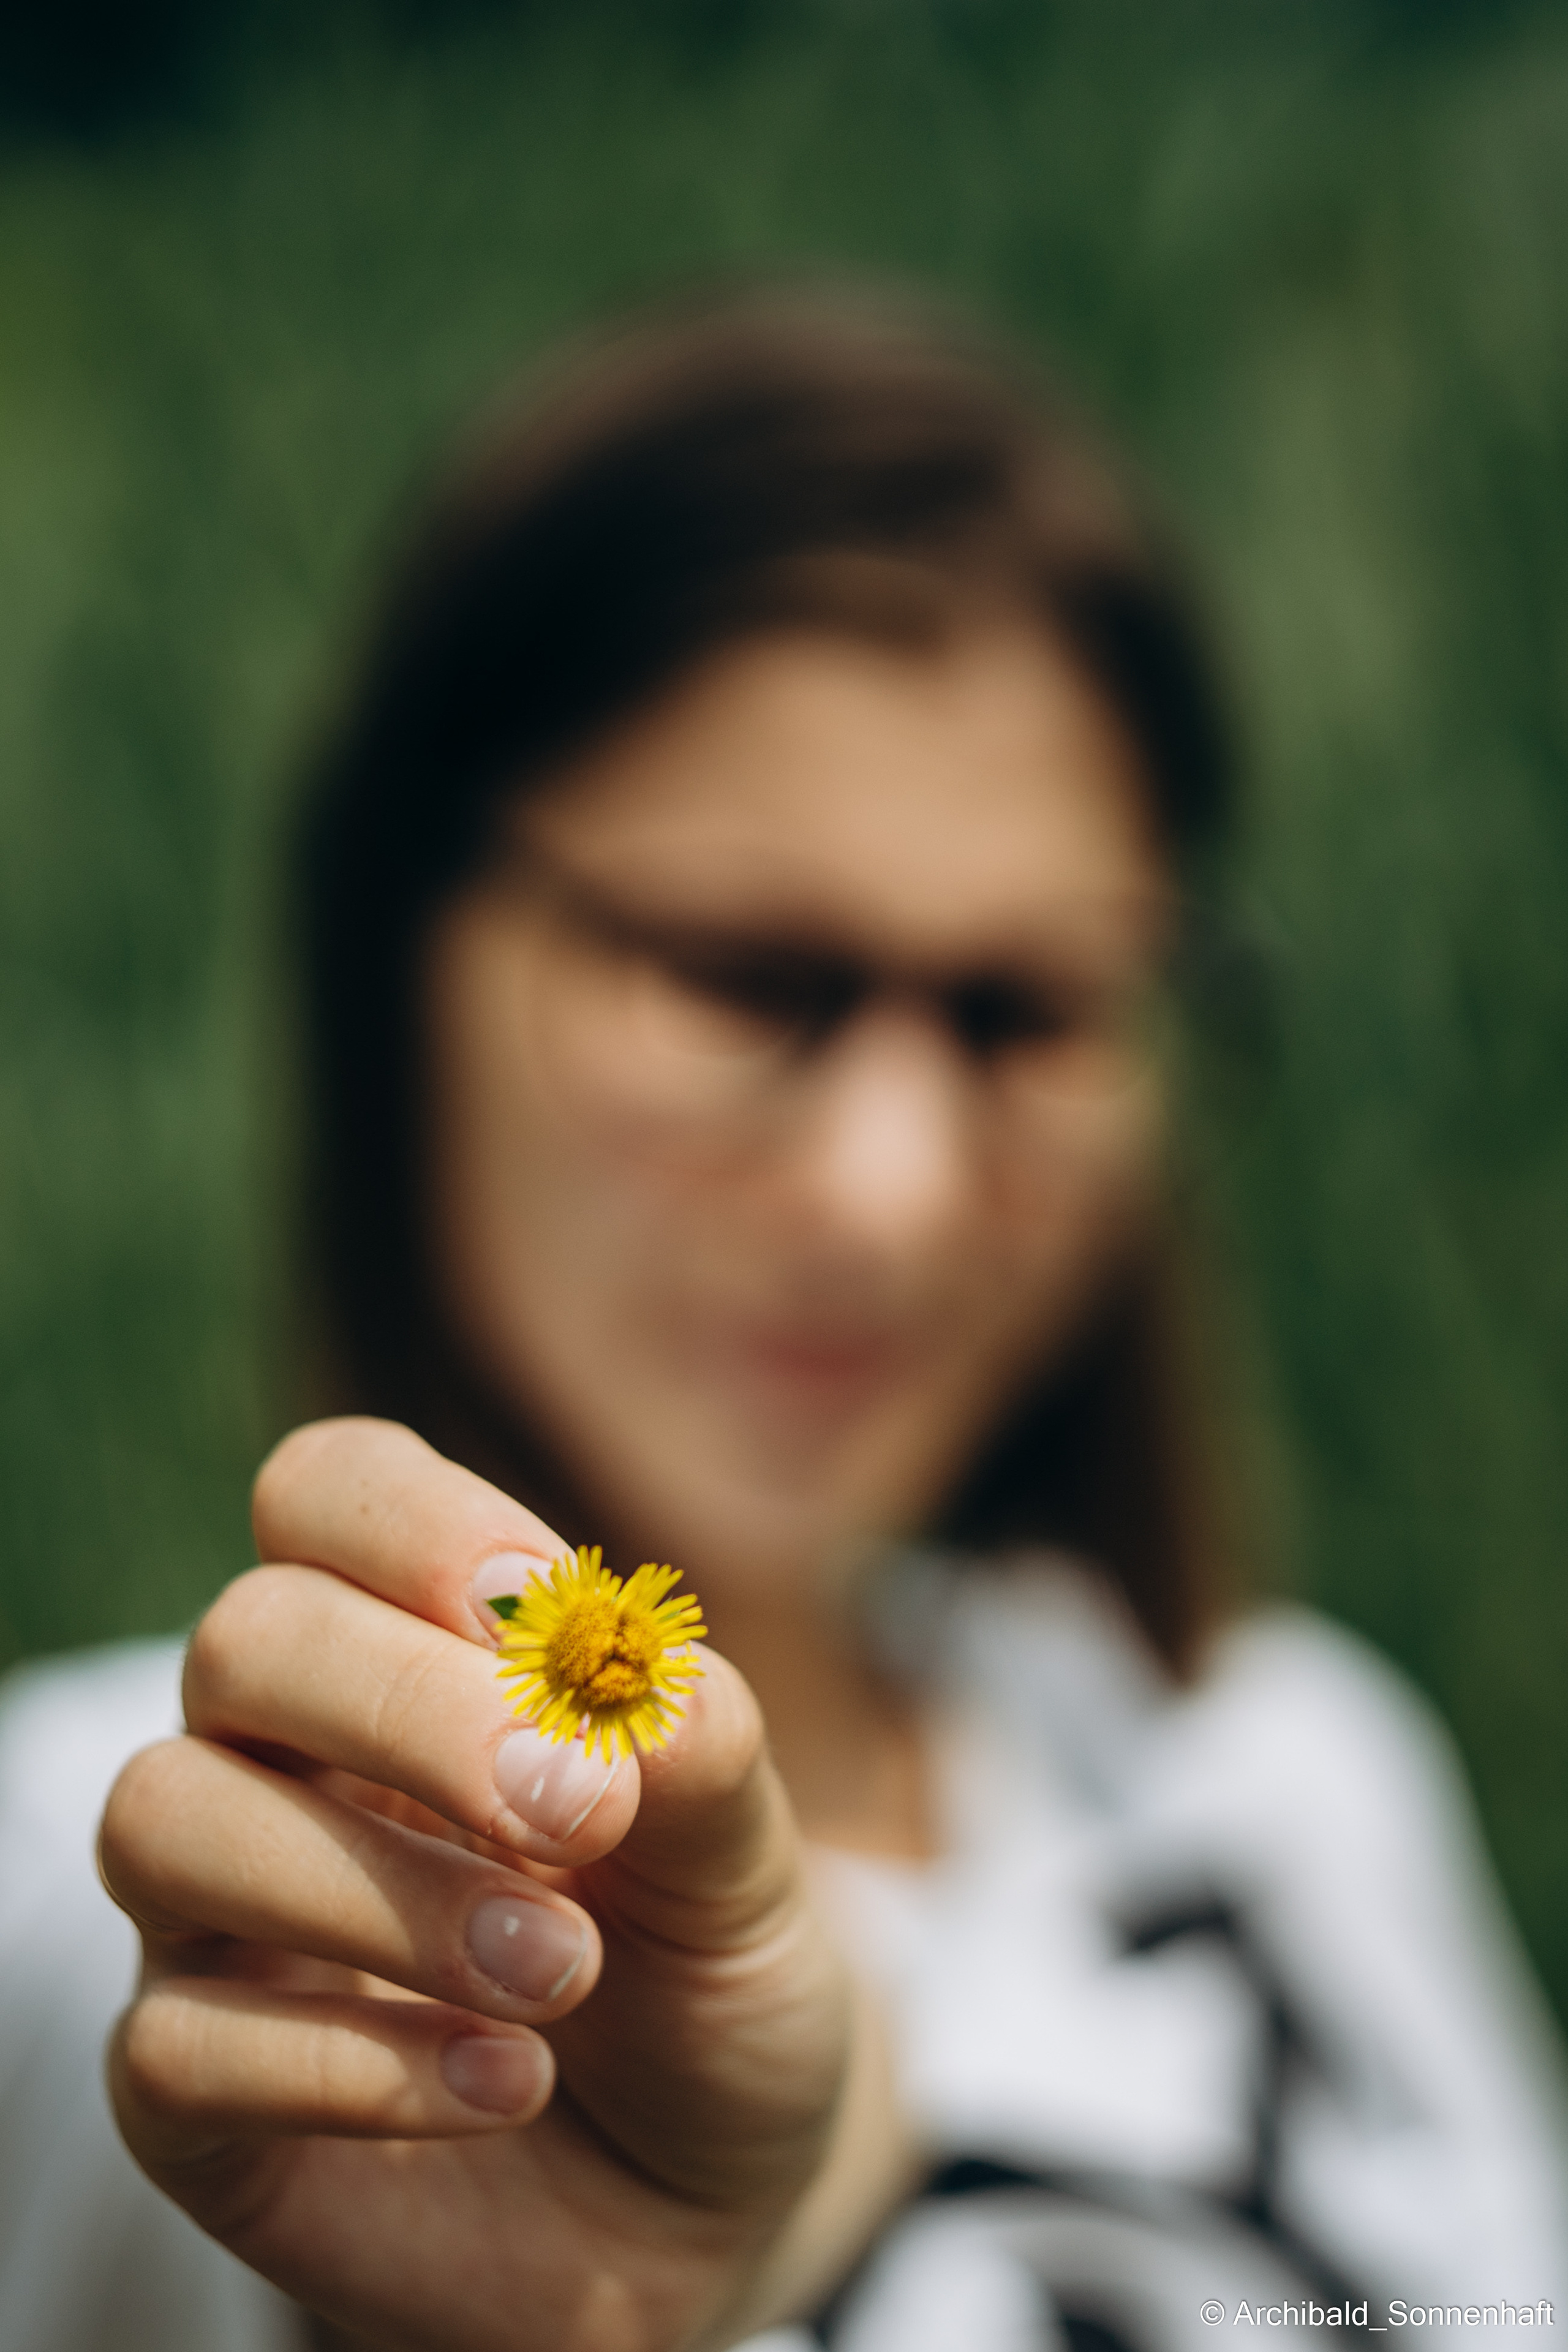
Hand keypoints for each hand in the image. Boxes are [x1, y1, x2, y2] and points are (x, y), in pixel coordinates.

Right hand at [100, 1419, 897, 2351]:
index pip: (325, 1492)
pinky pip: (174, 2045)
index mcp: (411, 1649)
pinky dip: (351, 2066)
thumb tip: (627, 1667)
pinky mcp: (196, 2101)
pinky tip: (509, 2086)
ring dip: (380, 1891)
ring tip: (564, 1974)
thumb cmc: (706, 1980)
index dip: (418, 1525)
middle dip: (410, 1707)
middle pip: (246, 1639)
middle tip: (579, 1810)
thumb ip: (701, 1754)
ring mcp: (223, 1924)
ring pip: (165, 1817)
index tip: (551, 1615)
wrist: (710, 2199)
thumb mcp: (747, 1865)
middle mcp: (288, 1759)